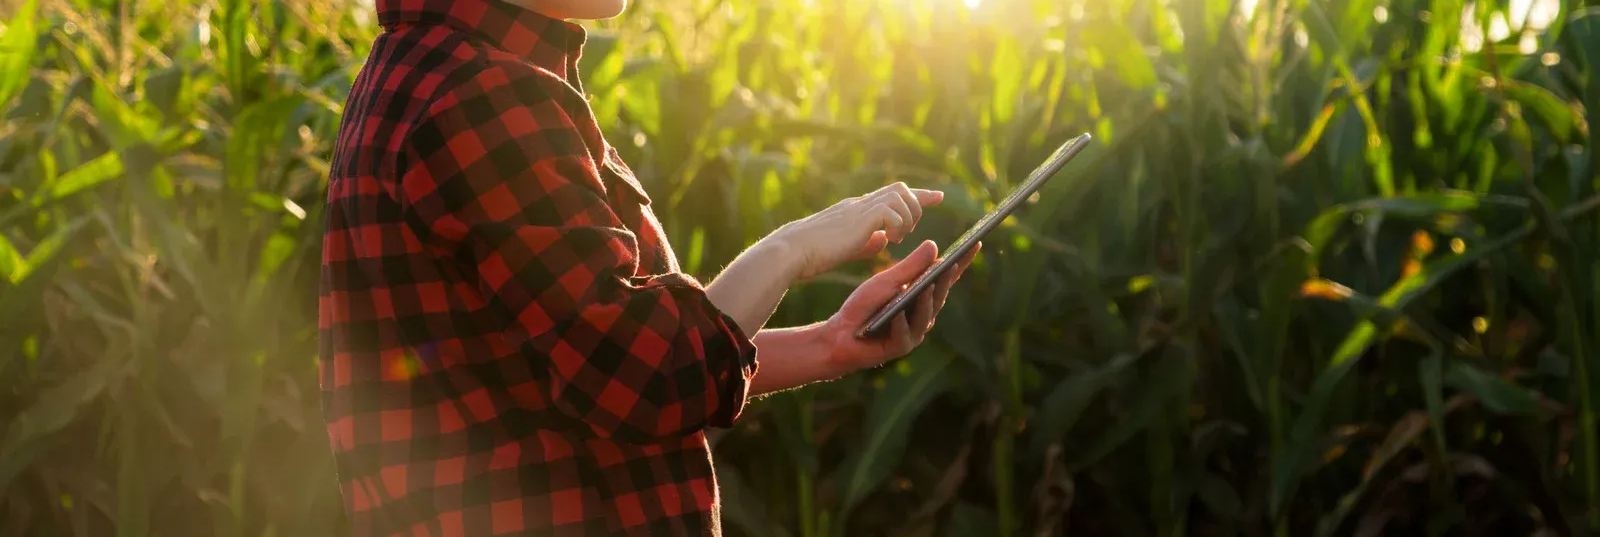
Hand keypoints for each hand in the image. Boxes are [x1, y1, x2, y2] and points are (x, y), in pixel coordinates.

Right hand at [769, 182, 943, 280]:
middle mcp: (860, 204)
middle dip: (916, 205)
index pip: (892, 195)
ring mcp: (860, 209)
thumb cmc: (811, 255)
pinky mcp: (860, 218)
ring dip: (907, 217)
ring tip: (897, 237)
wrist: (792, 252)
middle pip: (901, 188)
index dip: (918, 195)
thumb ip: (867, 243)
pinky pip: (892, 211)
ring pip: (900, 196)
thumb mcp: (846, 247)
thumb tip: (884, 240)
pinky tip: (889, 239)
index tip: (938, 196)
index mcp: (856, 211)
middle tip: (909, 230)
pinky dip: (898, 225)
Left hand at [817, 239, 980, 371]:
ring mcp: (914, 332)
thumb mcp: (886, 281)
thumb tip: (934, 245)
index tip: (975, 242)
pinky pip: (903, 334)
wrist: (840, 334)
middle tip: (952, 262)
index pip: (945, 276)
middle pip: (939, 295)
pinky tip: (896, 315)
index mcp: (922, 296)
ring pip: (925, 315)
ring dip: (927, 301)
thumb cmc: (864, 306)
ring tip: (928, 284)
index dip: (961, 261)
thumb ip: (910, 267)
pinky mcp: (900, 347)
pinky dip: (900, 325)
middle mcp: (923, 315)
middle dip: (946, 279)